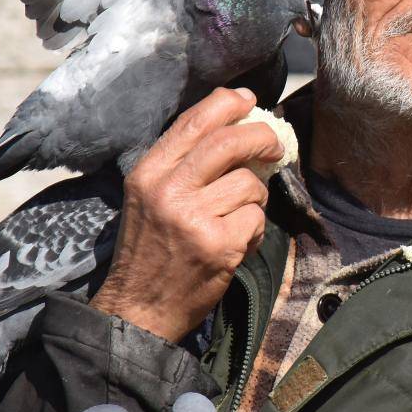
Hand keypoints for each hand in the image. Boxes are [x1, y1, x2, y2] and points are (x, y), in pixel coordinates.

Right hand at [91, 87, 282, 341]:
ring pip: (249, 183)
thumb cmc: (149, 250)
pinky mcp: (218, 245)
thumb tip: (235, 123)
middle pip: (229, 142)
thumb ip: (182, 163)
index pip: (194, 121)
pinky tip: (237, 242)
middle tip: (274, 147)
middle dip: (262, 138)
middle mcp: (168, 190)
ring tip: (239, 215)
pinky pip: (256, 218)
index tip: (249, 101)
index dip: (228, 104)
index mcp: (148, 172)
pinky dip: (254, 229)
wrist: (138, 310)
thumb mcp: (148, 197)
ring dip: (256, 197)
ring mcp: (193, 218)